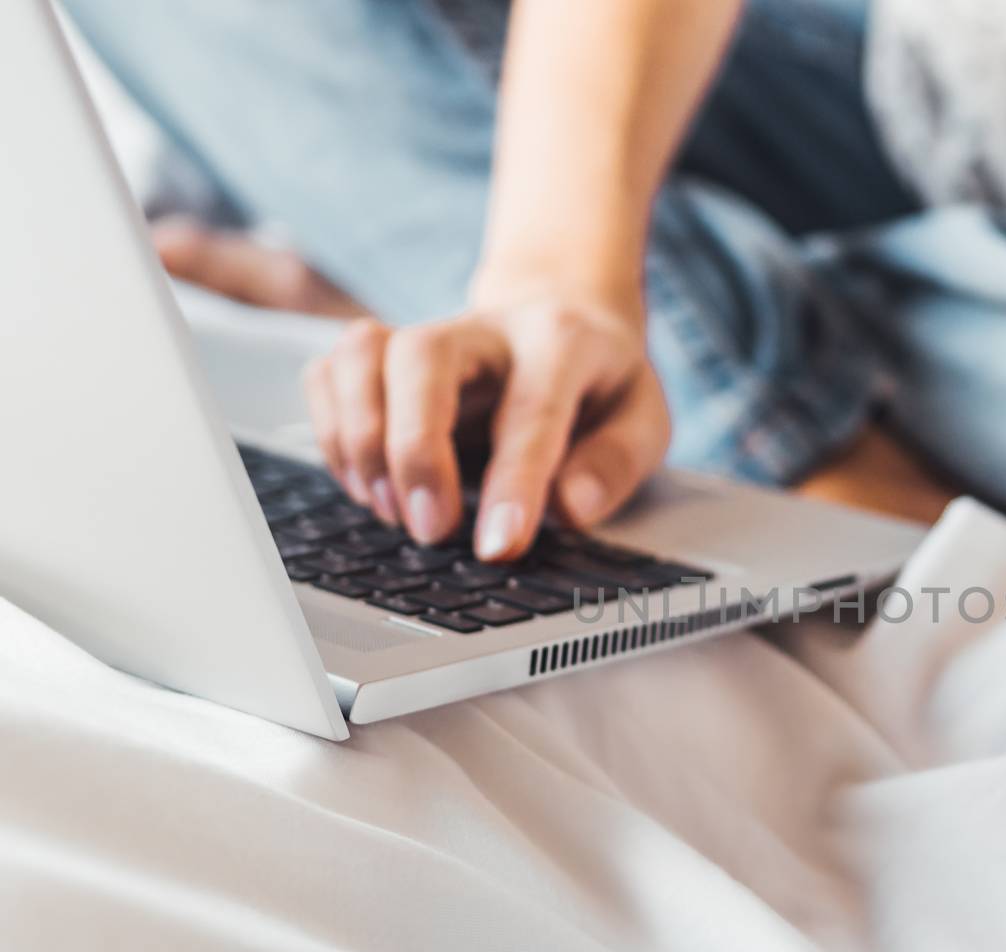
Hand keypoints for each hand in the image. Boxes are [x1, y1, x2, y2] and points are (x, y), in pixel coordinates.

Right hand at [303, 287, 669, 559]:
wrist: (565, 316)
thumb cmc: (602, 385)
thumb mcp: (644, 419)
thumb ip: (616, 462)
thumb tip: (569, 508)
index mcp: (561, 341)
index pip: (531, 410)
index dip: (513, 484)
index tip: (500, 547)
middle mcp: (484, 329)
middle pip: (420, 357)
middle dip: (414, 450)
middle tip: (430, 531)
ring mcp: (425, 334)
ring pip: (360, 355)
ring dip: (359, 440)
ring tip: (391, 511)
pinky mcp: (381, 354)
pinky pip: (328, 374)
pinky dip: (331, 434)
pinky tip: (368, 486)